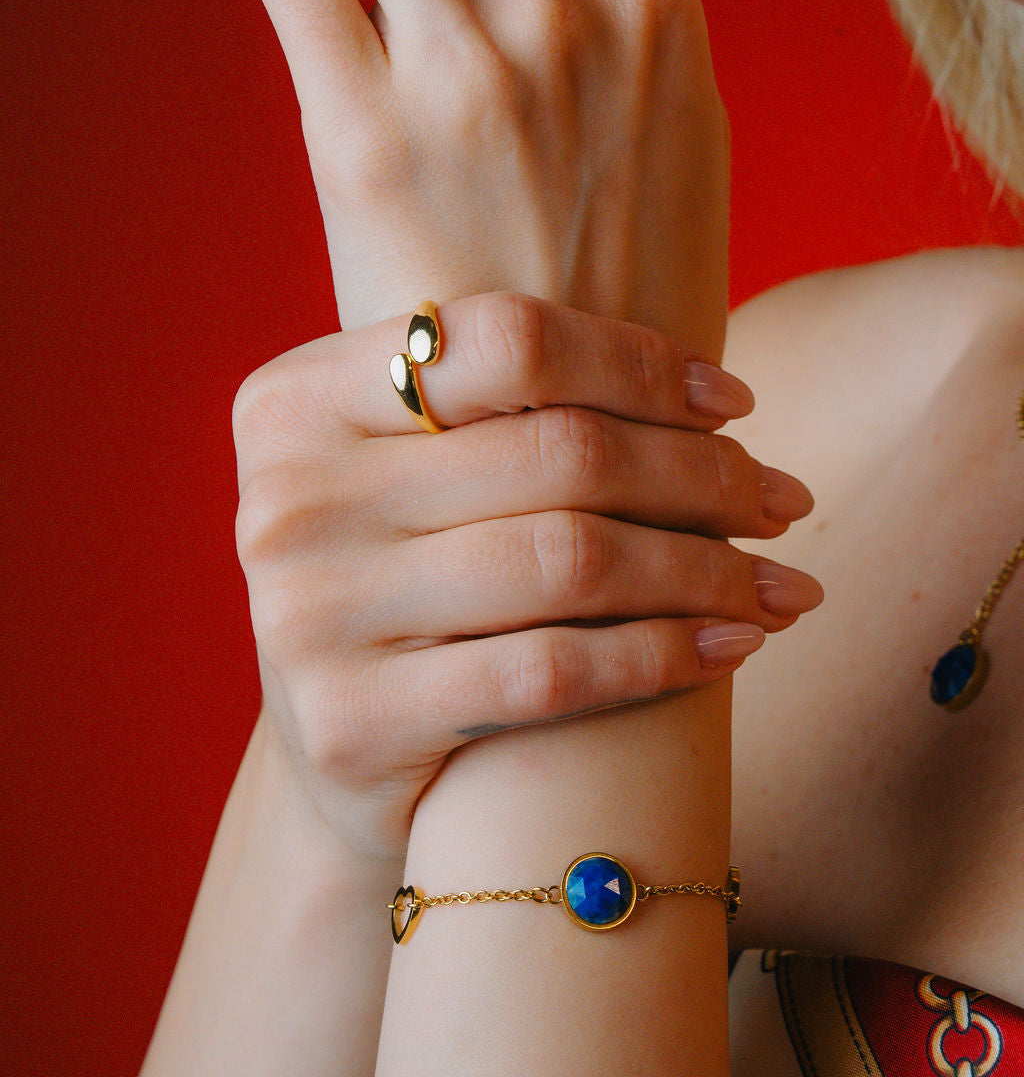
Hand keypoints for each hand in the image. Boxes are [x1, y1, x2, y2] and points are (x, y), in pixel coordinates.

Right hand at [232, 293, 818, 861]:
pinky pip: (552, 671)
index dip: (639, 363)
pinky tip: (736, 644)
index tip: (734, 402)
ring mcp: (308, 613)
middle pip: (556, 451)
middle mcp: (288, 496)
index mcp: (298, 399)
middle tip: (783, 499)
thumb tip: (714, 394)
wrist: (339, 752)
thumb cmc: (414, 577)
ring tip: (785, 582)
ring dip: (709, 568)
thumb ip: (505, 412)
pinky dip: (665, 653)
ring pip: (570, 559)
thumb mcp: (418, 472)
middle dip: (702, 474)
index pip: (507, 340)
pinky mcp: (348, 724)